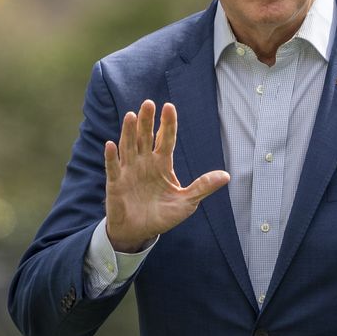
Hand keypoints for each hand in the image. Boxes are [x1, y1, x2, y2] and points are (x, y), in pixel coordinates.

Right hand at [103, 100, 229, 250]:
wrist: (140, 232)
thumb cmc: (163, 215)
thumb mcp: (187, 202)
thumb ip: (203, 187)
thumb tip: (226, 176)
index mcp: (162, 164)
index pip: (166, 139)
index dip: (167, 123)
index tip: (169, 106)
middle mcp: (145, 163)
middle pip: (145, 137)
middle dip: (146, 121)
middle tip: (148, 103)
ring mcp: (129, 171)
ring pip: (128, 147)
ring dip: (128, 132)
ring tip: (130, 115)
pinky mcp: (116, 184)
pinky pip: (113, 168)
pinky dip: (111, 157)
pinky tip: (110, 144)